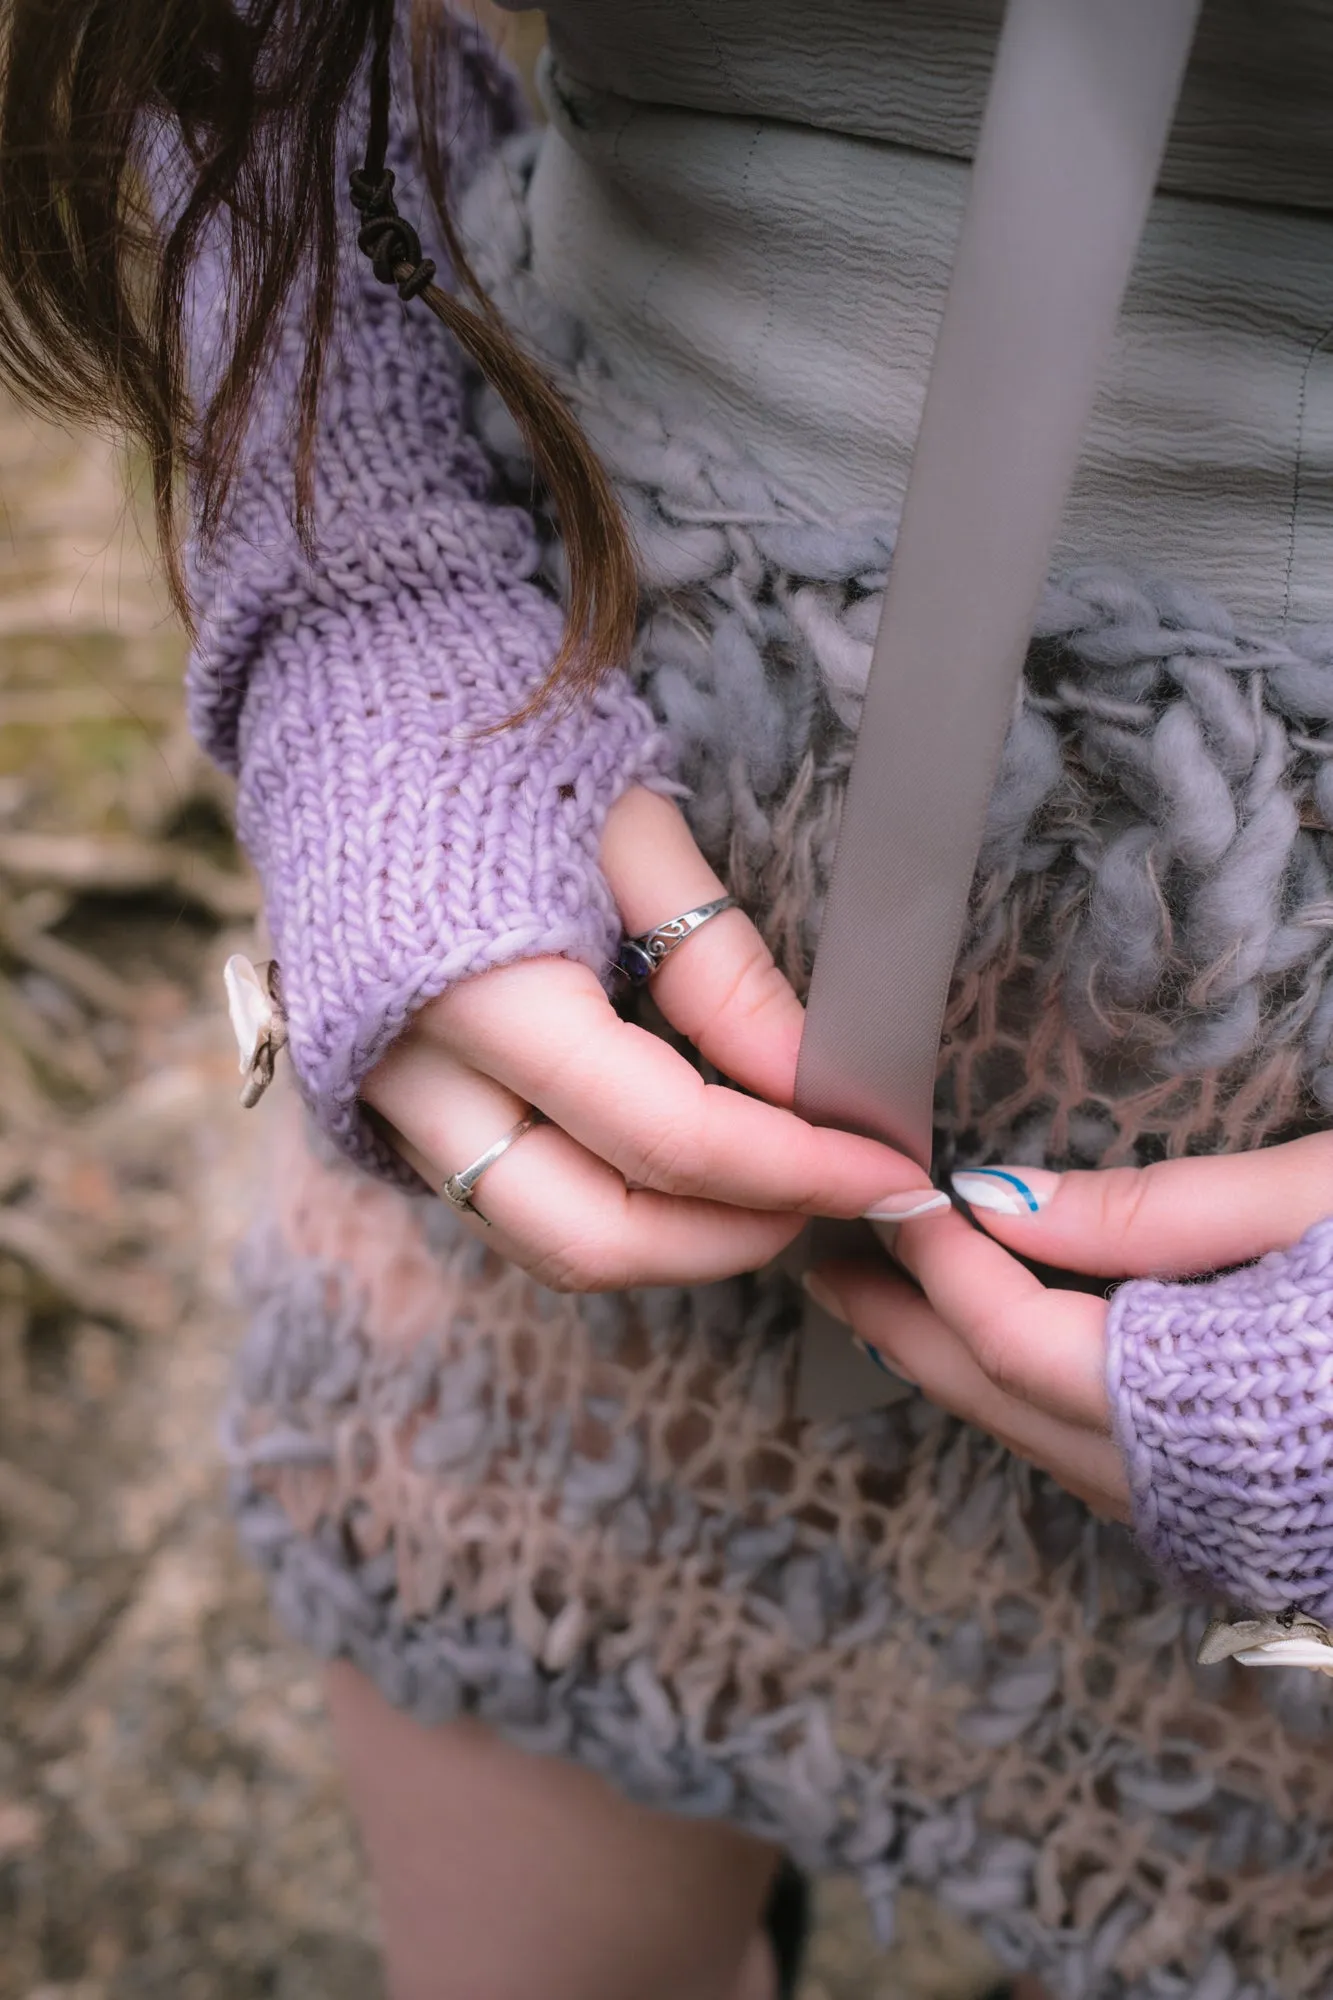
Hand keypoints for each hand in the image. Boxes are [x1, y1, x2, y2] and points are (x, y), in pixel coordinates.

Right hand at [361, 787, 930, 1290]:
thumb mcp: (631, 829)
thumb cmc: (494, 748)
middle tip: (832, 1196)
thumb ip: (718, 967)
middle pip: (591, 1236)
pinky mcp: (383, 1111)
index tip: (886, 1172)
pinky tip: (683, 1160)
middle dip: (731, 1240)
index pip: (665, 1136)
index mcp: (479, 990)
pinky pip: (509, 1202)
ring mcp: (385, 1105)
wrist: (346, 712)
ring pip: (544, 1242)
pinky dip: (608, 1203)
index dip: (794, 1169)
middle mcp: (413, 1076)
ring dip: (672, 1240)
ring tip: (770, 1184)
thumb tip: (811, 1084)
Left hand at [807, 1134, 1332, 1518]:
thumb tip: (998, 1200)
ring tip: (888, 1303)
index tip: (892, 1194)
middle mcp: (1195, 1486)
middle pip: (1002, 1402)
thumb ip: (1152, 1210)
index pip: (1015, 1334)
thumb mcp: (1314, 1203)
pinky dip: (1020, 1404)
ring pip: (1038, 1445)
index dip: (941, 1262)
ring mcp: (1214, 1522)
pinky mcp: (1234, 1525)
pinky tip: (994, 1360)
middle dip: (904, 1327)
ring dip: (954, 1370)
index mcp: (1204, 1402)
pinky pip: (1089, 1467)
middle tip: (829, 1265)